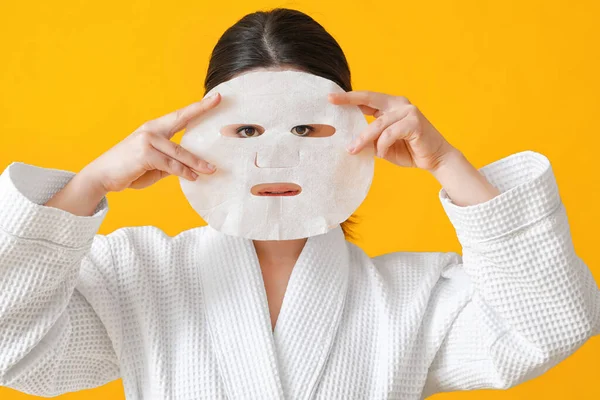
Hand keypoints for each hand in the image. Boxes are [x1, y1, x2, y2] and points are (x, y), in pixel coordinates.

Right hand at [81, 93, 221, 192]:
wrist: (101, 176)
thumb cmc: (128, 170)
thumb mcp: (154, 166)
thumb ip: (170, 163)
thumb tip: (189, 168)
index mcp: (154, 129)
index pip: (179, 115)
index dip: (197, 106)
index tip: (215, 97)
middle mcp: (151, 130)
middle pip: (181, 120)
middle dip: (201, 110)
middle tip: (220, 101)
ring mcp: (147, 140)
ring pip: (179, 152)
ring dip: (197, 163)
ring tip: (211, 170)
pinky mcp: (145, 154)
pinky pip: (171, 165)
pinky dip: (183, 172)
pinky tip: (193, 177)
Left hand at [328, 91, 456, 171]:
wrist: (436, 159)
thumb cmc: (410, 151)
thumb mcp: (383, 146)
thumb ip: (370, 140)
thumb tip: (349, 142)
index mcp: (391, 106)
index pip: (367, 99)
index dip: (349, 97)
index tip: (330, 97)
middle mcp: (400, 104)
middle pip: (370, 100)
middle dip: (350, 100)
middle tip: (331, 102)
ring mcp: (408, 111)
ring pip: (378, 124)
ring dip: (364, 139)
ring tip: (353, 150)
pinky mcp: (415, 122)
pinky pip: (389, 133)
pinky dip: (383, 145)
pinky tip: (382, 153)